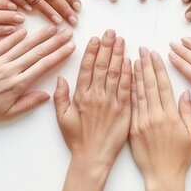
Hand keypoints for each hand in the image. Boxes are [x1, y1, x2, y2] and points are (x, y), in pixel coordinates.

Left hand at [0, 26, 74, 122]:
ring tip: (52, 28)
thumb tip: (48, 95)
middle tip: (67, 33)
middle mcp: (10, 70)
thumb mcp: (9, 112)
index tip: (71, 47)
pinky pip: (2, 44)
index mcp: (18, 84)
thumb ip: (29, 103)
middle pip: (37, 52)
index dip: (59, 55)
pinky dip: (14, 37)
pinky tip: (25, 30)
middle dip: (55, 42)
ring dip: (39, 36)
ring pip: (22, 46)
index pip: (44, 66)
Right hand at [54, 29, 131, 164]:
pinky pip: (128, 88)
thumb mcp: (62, 118)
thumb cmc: (77, 139)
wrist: (92, 158)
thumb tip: (60, 78)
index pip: (87, 68)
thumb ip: (60, 97)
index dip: (92, 51)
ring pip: (116, 73)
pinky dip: (129, 74)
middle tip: (111, 33)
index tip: (96, 39)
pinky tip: (130, 61)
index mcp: (81, 96)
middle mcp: (97, 96)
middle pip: (103, 66)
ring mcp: (112, 102)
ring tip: (121, 40)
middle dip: (107, 47)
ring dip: (119, 55)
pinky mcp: (124, 110)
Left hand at [129, 47, 190, 190]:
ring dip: (135, 74)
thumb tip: (186, 93)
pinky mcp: (133, 128)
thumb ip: (188, 112)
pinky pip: (130, 106)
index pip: (163, 85)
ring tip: (133, 58)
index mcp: (170, 115)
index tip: (155, 54)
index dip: (159, 67)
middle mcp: (155, 115)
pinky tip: (126, 80)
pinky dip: (128, 91)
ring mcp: (142, 121)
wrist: (162, 176)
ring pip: (137, 92)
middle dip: (146, 65)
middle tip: (142, 49)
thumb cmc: (179, 157)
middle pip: (149, 84)